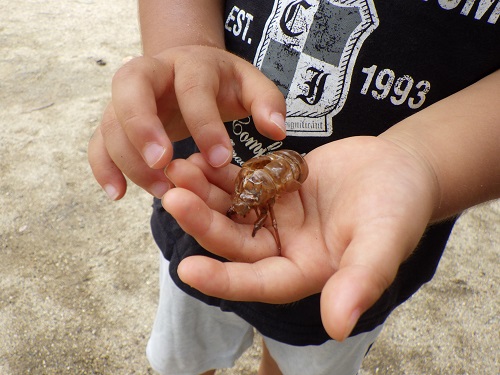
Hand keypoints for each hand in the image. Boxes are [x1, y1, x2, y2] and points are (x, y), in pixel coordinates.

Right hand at [88, 45, 286, 198]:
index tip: (220, 160)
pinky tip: (117, 194)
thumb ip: (266, 101)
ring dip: (130, 158)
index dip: (204, 124)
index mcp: (190, 64)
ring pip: (112, 121)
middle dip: (144, 127)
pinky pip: (98, 141)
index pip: (192, 88)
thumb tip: (276, 130)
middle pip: (132, 89)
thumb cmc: (221, 83)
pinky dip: (102, 167)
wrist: (187, 71)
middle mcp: (151, 74)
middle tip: (163, 164)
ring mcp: (127, 97)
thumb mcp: (249, 84)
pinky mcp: (115, 119)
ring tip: (161, 190)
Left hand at [161, 136, 439, 340]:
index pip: (259, 283)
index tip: (186, 270)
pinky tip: (198, 157)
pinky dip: (220, 172)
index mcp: (306, 273)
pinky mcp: (275, 190)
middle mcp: (285, 250)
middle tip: (172, 198)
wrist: (401, 168)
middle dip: (204, 222)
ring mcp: (278, 219)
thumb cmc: (400, 207)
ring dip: (204, 193)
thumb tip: (338, 326)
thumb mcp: (385, 240)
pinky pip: (242, 182)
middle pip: (236, 242)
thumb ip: (362, 279)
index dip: (224, 280)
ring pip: (233, 210)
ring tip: (177, 170)